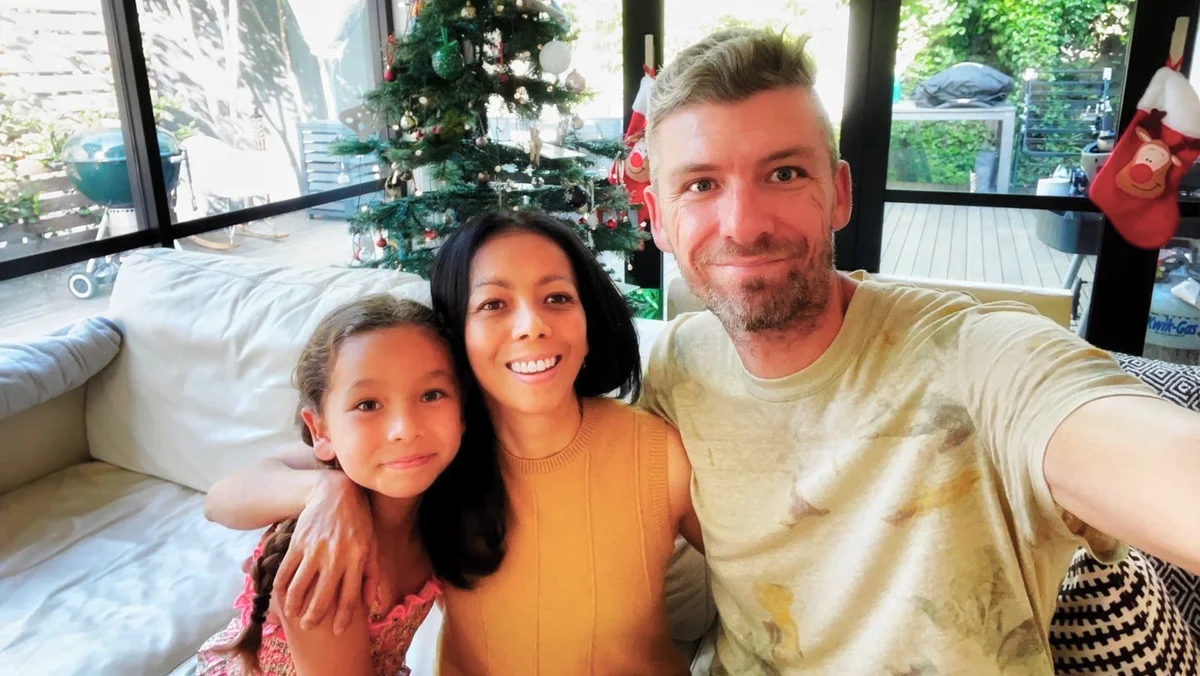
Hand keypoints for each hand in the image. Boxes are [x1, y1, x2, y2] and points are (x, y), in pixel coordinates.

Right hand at [272, 470, 378, 634]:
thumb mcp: (372, 546)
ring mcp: (315, 549)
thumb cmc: (358, 522)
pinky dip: (280, 585)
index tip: (337, 631)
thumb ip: (371, 575)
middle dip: (314, 617)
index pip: (350, 598)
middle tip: (309, 627)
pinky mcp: (298, 542)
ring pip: (300, 586)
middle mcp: (336, 557)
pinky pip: (285, 569)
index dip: (343, 618)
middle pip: (322, 597)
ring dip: (294, 605)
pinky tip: (280, 594)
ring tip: (292, 614)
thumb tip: (369, 604)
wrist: (337, 493)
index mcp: (357, 559)